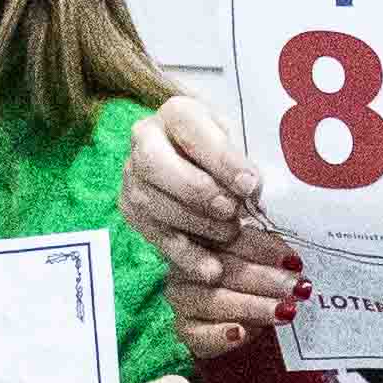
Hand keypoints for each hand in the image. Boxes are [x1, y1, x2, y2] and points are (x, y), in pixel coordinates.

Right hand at [128, 93, 305, 342]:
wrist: (200, 166)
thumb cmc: (228, 153)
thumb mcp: (242, 144)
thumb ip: (242, 161)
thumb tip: (249, 187)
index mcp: (177, 113)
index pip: (190, 129)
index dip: (220, 159)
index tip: (249, 184)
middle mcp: (145, 140)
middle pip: (155, 164)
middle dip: (196, 191)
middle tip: (231, 211)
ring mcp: (133, 177)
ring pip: (152, 202)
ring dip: (194, 223)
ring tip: (229, 234)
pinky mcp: (132, 211)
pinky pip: (154, 235)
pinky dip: (185, 255)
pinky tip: (211, 269)